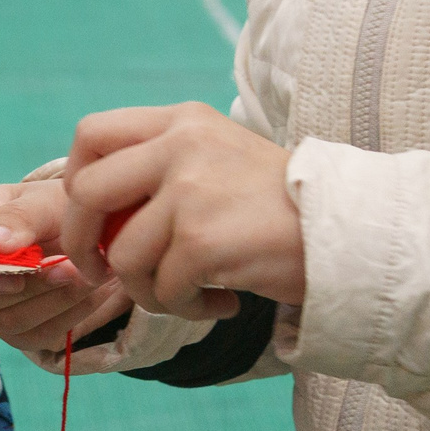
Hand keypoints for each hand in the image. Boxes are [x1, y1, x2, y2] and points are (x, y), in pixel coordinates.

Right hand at [0, 183, 129, 371]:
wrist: (90, 229)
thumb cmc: (59, 205)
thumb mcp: (44, 200)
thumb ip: (19, 217)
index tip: (19, 273)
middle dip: (29, 287)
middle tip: (72, 268)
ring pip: (6, 320)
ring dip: (52, 302)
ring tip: (89, 277)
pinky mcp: (16, 326)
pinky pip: (34, 335)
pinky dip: (68, 317)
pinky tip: (91, 294)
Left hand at [63, 104, 304, 317]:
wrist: (354, 229)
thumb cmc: (280, 205)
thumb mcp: (218, 158)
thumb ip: (159, 167)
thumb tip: (91, 210)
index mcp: (182, 121)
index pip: (92, 133)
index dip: (75, 180)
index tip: (92, 218)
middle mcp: (181, 146)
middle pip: (87, 192)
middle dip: (83, 243)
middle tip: (103, 271)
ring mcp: (191, 191)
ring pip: (122, 255)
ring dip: (147, 291)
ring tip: (187, 295)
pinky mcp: (204, 240)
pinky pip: (162, 289)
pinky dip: (185, 309)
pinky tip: (220, 304)